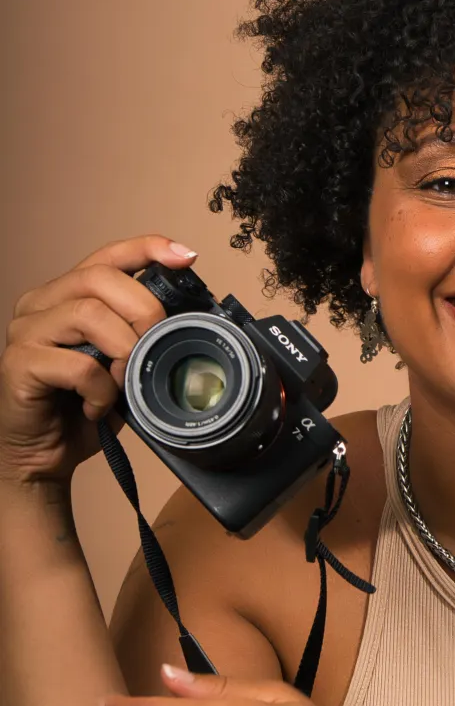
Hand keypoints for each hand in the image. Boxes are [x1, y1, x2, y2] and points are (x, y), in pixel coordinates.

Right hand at [0, 234, 196, 487]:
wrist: (42, 456)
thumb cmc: (80, 408)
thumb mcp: (120, 366)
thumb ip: (138, 337)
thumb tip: (186, 321)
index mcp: (66, 295)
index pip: (107, 256)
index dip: (147, 249)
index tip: (185, 258)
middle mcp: (40, 303)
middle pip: (99, 279)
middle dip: (143, 310)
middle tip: (157, 346)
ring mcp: (25, 331)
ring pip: (88, 315)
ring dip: (124, 350)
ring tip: (124, 382)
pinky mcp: (19, 364)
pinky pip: (78, 366)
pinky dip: (101, 390)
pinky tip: (98, 408)